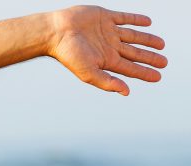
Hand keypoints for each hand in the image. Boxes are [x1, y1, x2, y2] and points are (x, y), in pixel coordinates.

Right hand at [49, 6, 165, 95]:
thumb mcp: (89, 73)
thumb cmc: (69, 54)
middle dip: (149, 58)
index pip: (130, 69)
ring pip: (133, 37)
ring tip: (161, 44)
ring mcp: (108, 32)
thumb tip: (126, 92)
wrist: (56, 32)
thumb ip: (108, 82)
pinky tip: (147, 22)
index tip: (158, 76)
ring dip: (147, 39)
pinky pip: (125, 18)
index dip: (145, 73)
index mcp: (106, 61)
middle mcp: (109, 47)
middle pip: (135, 53)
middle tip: (164, 62)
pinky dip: (136, 20)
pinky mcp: (105, 17)